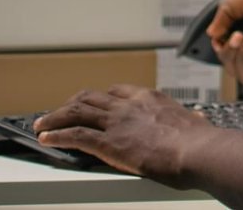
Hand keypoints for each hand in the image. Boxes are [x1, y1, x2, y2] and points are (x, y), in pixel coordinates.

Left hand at [33, 85, 215, 185]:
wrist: (199, 151)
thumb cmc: (202, 143)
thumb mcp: (196, 125)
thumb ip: (191, 121)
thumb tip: (199, 121)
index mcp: (149, 99)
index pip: (116, 91)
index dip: (98, 98)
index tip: (90, 103)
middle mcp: (129, 106)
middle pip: (90, 98)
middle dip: (70, 105)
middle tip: (59, 113)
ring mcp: (117, 123)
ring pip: (76, 113)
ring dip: (55, 118)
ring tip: (41, 124)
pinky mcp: (109, 143)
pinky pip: (75, 135)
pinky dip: (57, 135)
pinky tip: (46, 139)